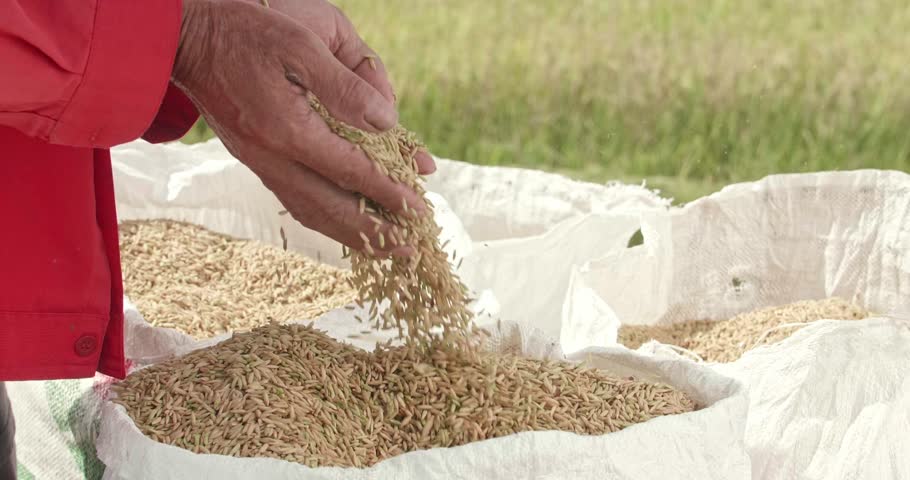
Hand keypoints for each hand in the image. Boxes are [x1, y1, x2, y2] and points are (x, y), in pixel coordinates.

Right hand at [173, 0, 433, 254]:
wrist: (190, 40)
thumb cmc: (248, 34)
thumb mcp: (301, 45)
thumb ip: (345, 86)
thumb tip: (386, 123)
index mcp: (288, 131)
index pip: (350, 172)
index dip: (387, 193)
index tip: (417, 210)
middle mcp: (273, 158)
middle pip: (331, 209)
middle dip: (375, 233)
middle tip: (409, 250)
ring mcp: (261, 164)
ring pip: (311, 213)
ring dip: (350, 235)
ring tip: (384, 248)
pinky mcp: (255, 162)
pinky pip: (295, 202)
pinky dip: (325, 220)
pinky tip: (344, 223)